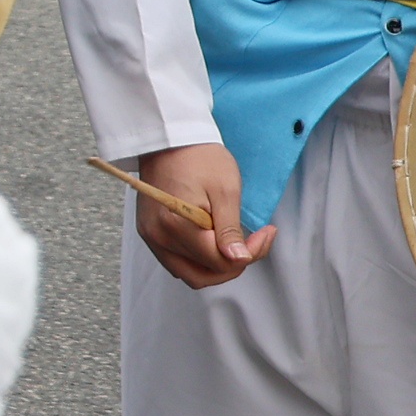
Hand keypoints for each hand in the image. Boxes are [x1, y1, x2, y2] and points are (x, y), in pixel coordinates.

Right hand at [131, 142, 271, 288]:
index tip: (265, 232)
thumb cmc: (199, 158)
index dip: (249, 254)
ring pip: (189, 273)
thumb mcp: (225, 191)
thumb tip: (239, 260)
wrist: (170, 140)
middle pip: (202, 276)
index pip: (220, 262)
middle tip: (252, 244)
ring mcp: (151, 236)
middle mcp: (158, 236)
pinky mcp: (150, 233)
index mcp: (177, 225)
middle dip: (233, 267)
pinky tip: (214, 241)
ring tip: (233, 242)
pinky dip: (199, 260)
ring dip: (216, 266)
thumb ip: (230, 230)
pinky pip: (177, 261)